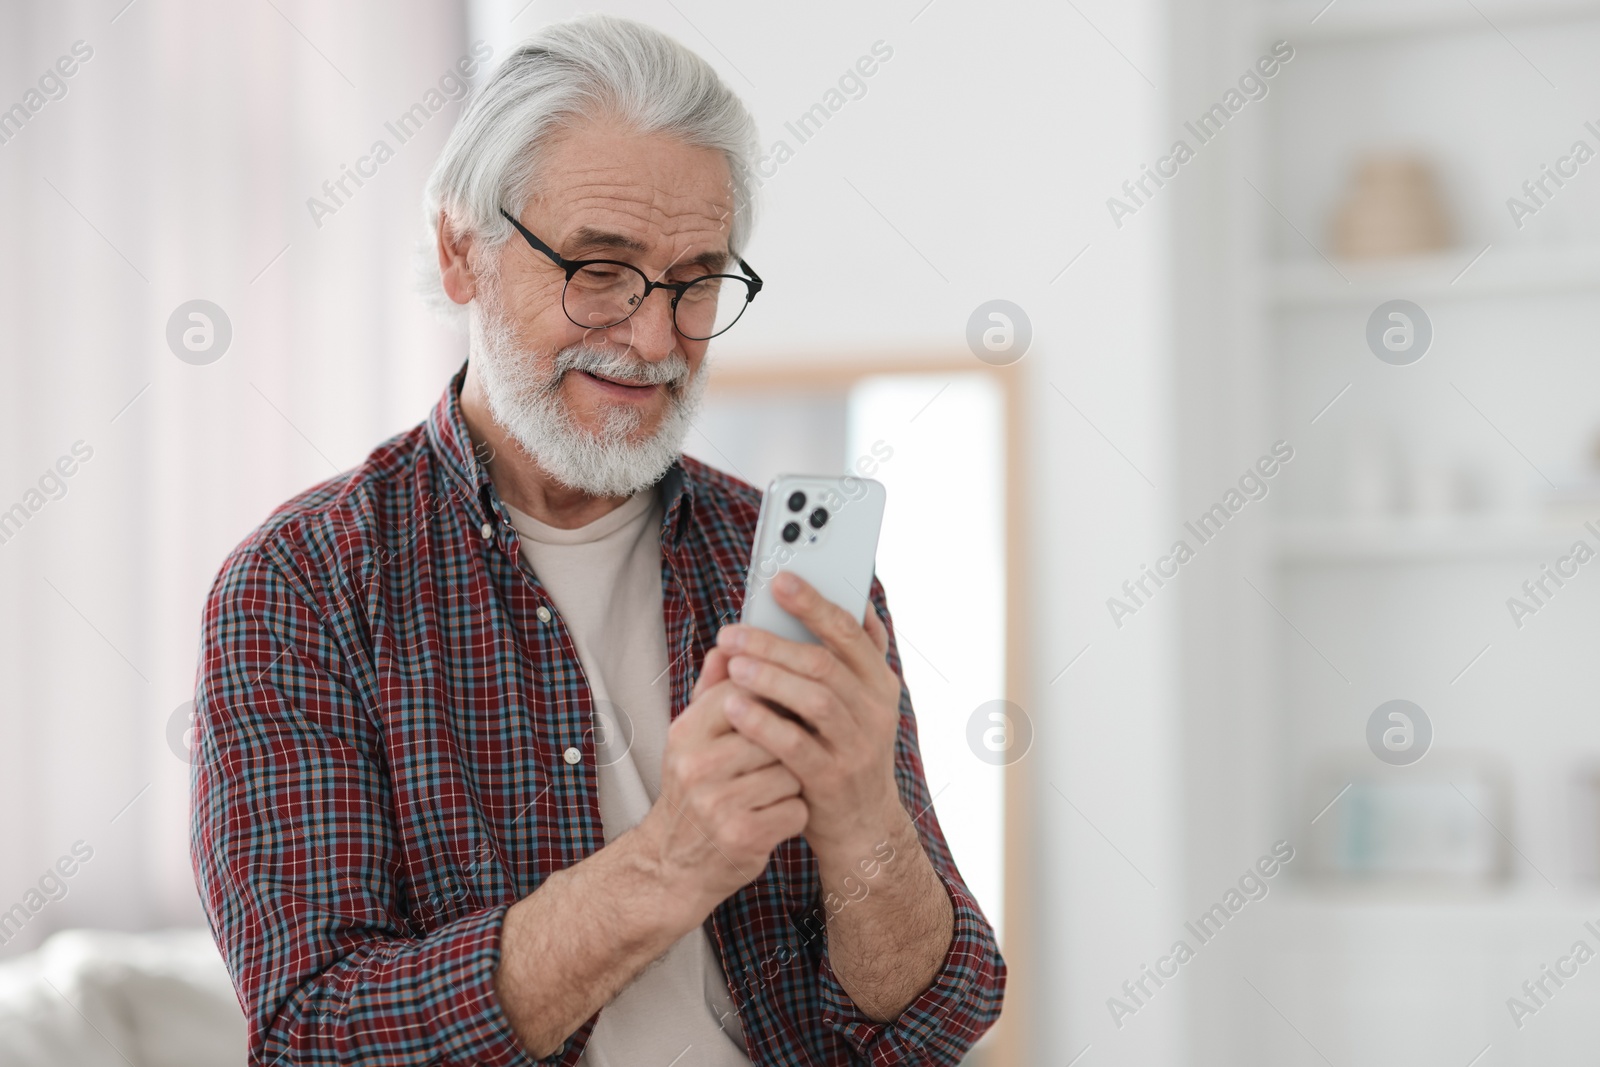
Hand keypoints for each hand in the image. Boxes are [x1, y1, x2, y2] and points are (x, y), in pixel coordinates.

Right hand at [633, 645, 809, 914]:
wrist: (672, 866)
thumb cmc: (692, 795)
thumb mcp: (690, 742)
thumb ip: (711, 692)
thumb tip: (726, 645)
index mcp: (686, 733)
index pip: (745, 692)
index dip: (776, 697)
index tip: (790, 706)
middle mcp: (697, 765)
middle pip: (775, 731)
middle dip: (789, 743)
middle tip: (788, 755)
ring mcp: (718, 803)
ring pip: (791, 770)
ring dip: (794, 781)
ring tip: (774, 791)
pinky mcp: (743, 836)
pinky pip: (796, 808)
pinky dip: (794, 814)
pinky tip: (774, 818)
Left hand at [715, 572, 904, 861]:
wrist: (861, 825)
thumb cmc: (843, 750)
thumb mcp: (852, 702)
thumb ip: (834, 657)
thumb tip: (805, 603)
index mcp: (878, 681)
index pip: (850, 630)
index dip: (814, 602)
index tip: (779, 580)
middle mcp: (875, 708)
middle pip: (825, 662)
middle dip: (775, 641)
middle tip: (732, 630)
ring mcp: (858, 745)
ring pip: (815, 698)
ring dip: (769, 677)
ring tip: (733, 664)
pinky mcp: (833, 778)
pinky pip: (796, 744)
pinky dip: (763, 722)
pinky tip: (733, 706)